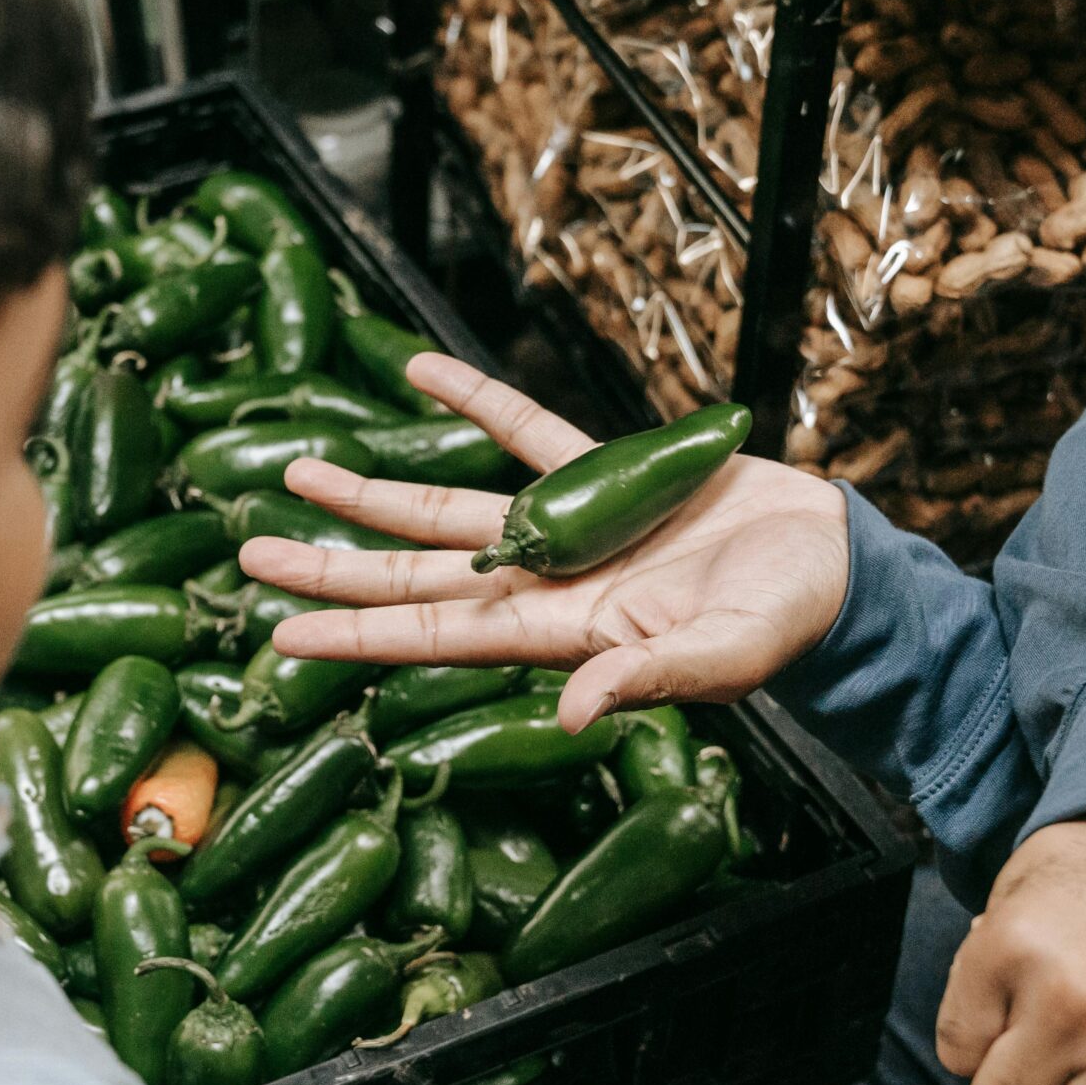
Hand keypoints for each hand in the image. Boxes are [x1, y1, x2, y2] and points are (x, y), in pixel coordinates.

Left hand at [239, 353, 850, 730]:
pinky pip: (524, 432)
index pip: (435, 636)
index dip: (356, 633)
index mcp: (561, 634)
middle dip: (334, 566)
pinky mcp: (608, 477)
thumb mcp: (724, 661)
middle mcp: (546, 585)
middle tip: (247, 551)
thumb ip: (646, 682)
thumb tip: (572, 712)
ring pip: (448, 508)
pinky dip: (473, 402)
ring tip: (299, 471)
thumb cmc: (788, 627)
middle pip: (415, 576)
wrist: (838, 569)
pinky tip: (417, 372)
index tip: (278, 632)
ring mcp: (571, 529)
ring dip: (374, 494)